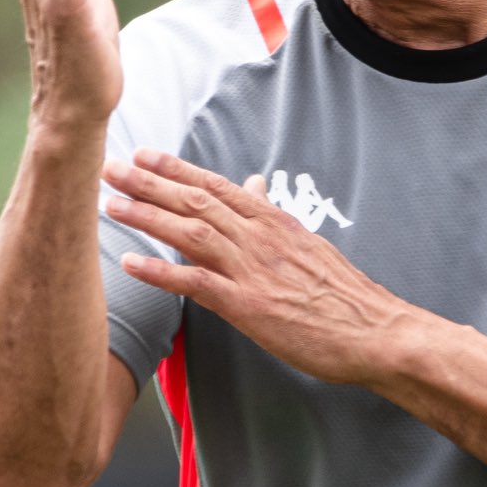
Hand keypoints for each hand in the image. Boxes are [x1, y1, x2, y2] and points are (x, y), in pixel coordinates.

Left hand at [101, 150, 417, 385]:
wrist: (376, 331)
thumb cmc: (344, 296)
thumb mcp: (309, 244)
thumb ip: (274, 217)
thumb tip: (254, 186)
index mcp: (273, 222)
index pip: (217, 186)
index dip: (176, 169)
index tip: (143, 155)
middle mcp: (259, 237)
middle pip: (195, 201)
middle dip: (148, 183)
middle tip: (110, 168)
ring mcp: (253, 269)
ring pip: (190, 232)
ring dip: (146, 216)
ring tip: (110, 204)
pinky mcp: (249, 305)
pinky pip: (196, 282)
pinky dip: (159, 271)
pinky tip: (130, 263)